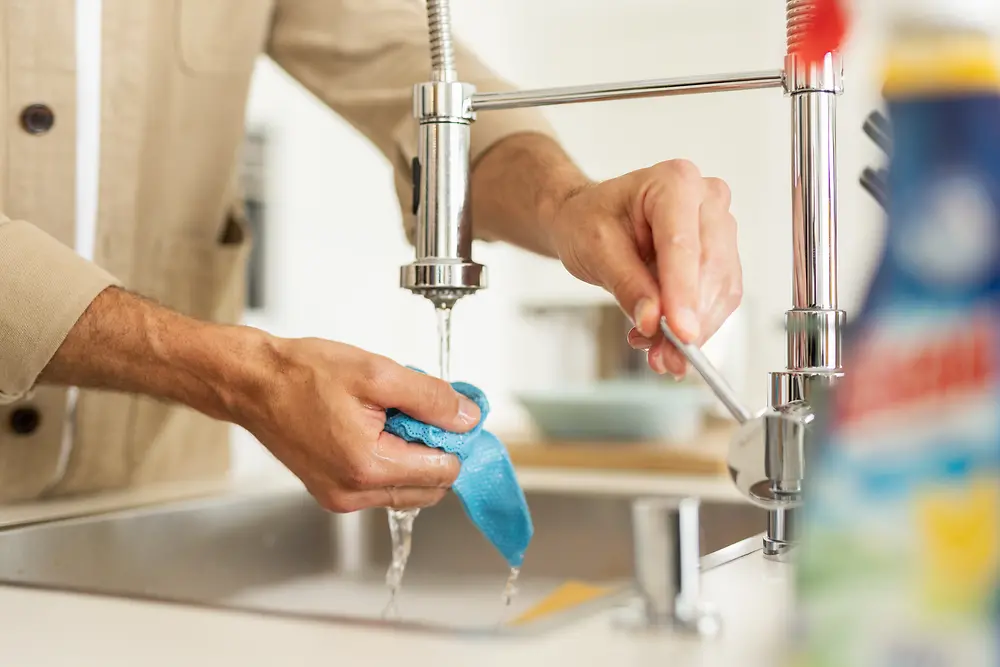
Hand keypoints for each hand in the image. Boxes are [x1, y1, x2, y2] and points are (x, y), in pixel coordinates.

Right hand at [232, 338, 478, 512]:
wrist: (252, 383)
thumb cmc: (302, 375)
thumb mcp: (377, 373)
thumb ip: (430, 398)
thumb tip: (468, 418)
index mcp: (368, 467)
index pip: (445, 472)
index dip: (453, 439)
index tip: (443, 411)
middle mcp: (355, 494)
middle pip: (431, 487)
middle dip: (433, 449)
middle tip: (415, 410)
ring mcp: (341, 498)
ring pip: (408, 488)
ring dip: (412, 454)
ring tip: (388, 416)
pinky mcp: (333, 493)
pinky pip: (382, 485)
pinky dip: (390, 459)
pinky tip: (373, 427)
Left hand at [549, 159, 741, 376]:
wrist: (590, 219)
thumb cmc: (590, 220)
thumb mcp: (595, 249)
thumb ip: (627, 285)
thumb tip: (653, 322)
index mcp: (674, 182)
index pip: (683, 244)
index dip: (683, 293)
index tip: (680, 333)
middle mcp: (706, 199)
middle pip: (711, 268)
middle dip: (690, 320)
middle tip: (665, 358)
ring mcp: (719, 227)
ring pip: (721, 289)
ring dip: (694, 330)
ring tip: (658, 353)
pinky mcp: (722, 256)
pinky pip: (719, 299)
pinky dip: (696, 326)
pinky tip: (665, 339)